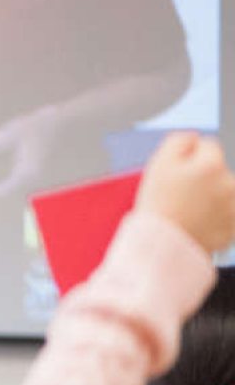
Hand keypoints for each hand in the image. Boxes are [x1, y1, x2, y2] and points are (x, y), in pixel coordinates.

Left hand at [0, 106, 65, 198]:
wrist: (56, 119)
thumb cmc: (33, 124)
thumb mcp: (9, 134)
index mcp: (26, 171)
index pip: (0, 190)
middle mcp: (29, 176)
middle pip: (2, 192)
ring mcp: (30, 173)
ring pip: (6, 187)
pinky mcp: (29, 168)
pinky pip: (10, 180)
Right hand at [138, 131, 234, 254]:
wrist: (161, 247)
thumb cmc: (158, 206)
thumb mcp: (158, 164)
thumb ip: (179, 141)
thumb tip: (195, 137)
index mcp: (212, 164)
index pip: (206, 146)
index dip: (187, 158)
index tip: (175, 175)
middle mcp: (229, 183)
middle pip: (217, 170)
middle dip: (203, 178)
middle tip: (179, 196)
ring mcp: (234, 207)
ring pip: (223, 192)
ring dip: (211, 197)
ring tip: (187, 212)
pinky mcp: (233, 228)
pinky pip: (225, 216)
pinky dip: (214, 218)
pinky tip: (196, 223)